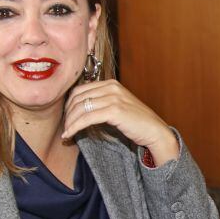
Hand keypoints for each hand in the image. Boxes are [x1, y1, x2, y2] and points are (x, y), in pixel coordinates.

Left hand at [62, 80, 179, 164]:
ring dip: (69, 122)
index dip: (69, 104)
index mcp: (111, 83)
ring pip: (81, 108)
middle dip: (67, 114)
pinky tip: (70, 134)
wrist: (155, 131)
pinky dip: (75, 127)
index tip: (66, 118)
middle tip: (64, 127)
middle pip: (78, 97)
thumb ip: (102, 102)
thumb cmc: (137, 122)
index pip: (80, 90)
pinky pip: (87, 118)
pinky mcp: (114, 111)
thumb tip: (80, 109)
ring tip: (66, 133)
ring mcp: (113, 98)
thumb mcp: (118, 106)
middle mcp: (111, 87)